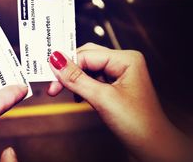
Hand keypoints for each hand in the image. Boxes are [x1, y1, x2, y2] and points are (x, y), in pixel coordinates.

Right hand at [47, 43, 191, 161]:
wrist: (153, 148)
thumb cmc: (138, 124)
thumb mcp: (102, 98)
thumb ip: (76, 78)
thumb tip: (56, 60)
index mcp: (126, 59)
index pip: (87, 55)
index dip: (67, 66)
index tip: (50, 78)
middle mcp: (124, 62)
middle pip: (86, 58)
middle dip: (68, 72)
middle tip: (52, 85)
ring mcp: (120, 74)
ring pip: (87, 69)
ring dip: (74, 80)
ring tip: (62, 91)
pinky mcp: (115, 86)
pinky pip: (92, 79)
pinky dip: (81, 87)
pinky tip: (77, 97)